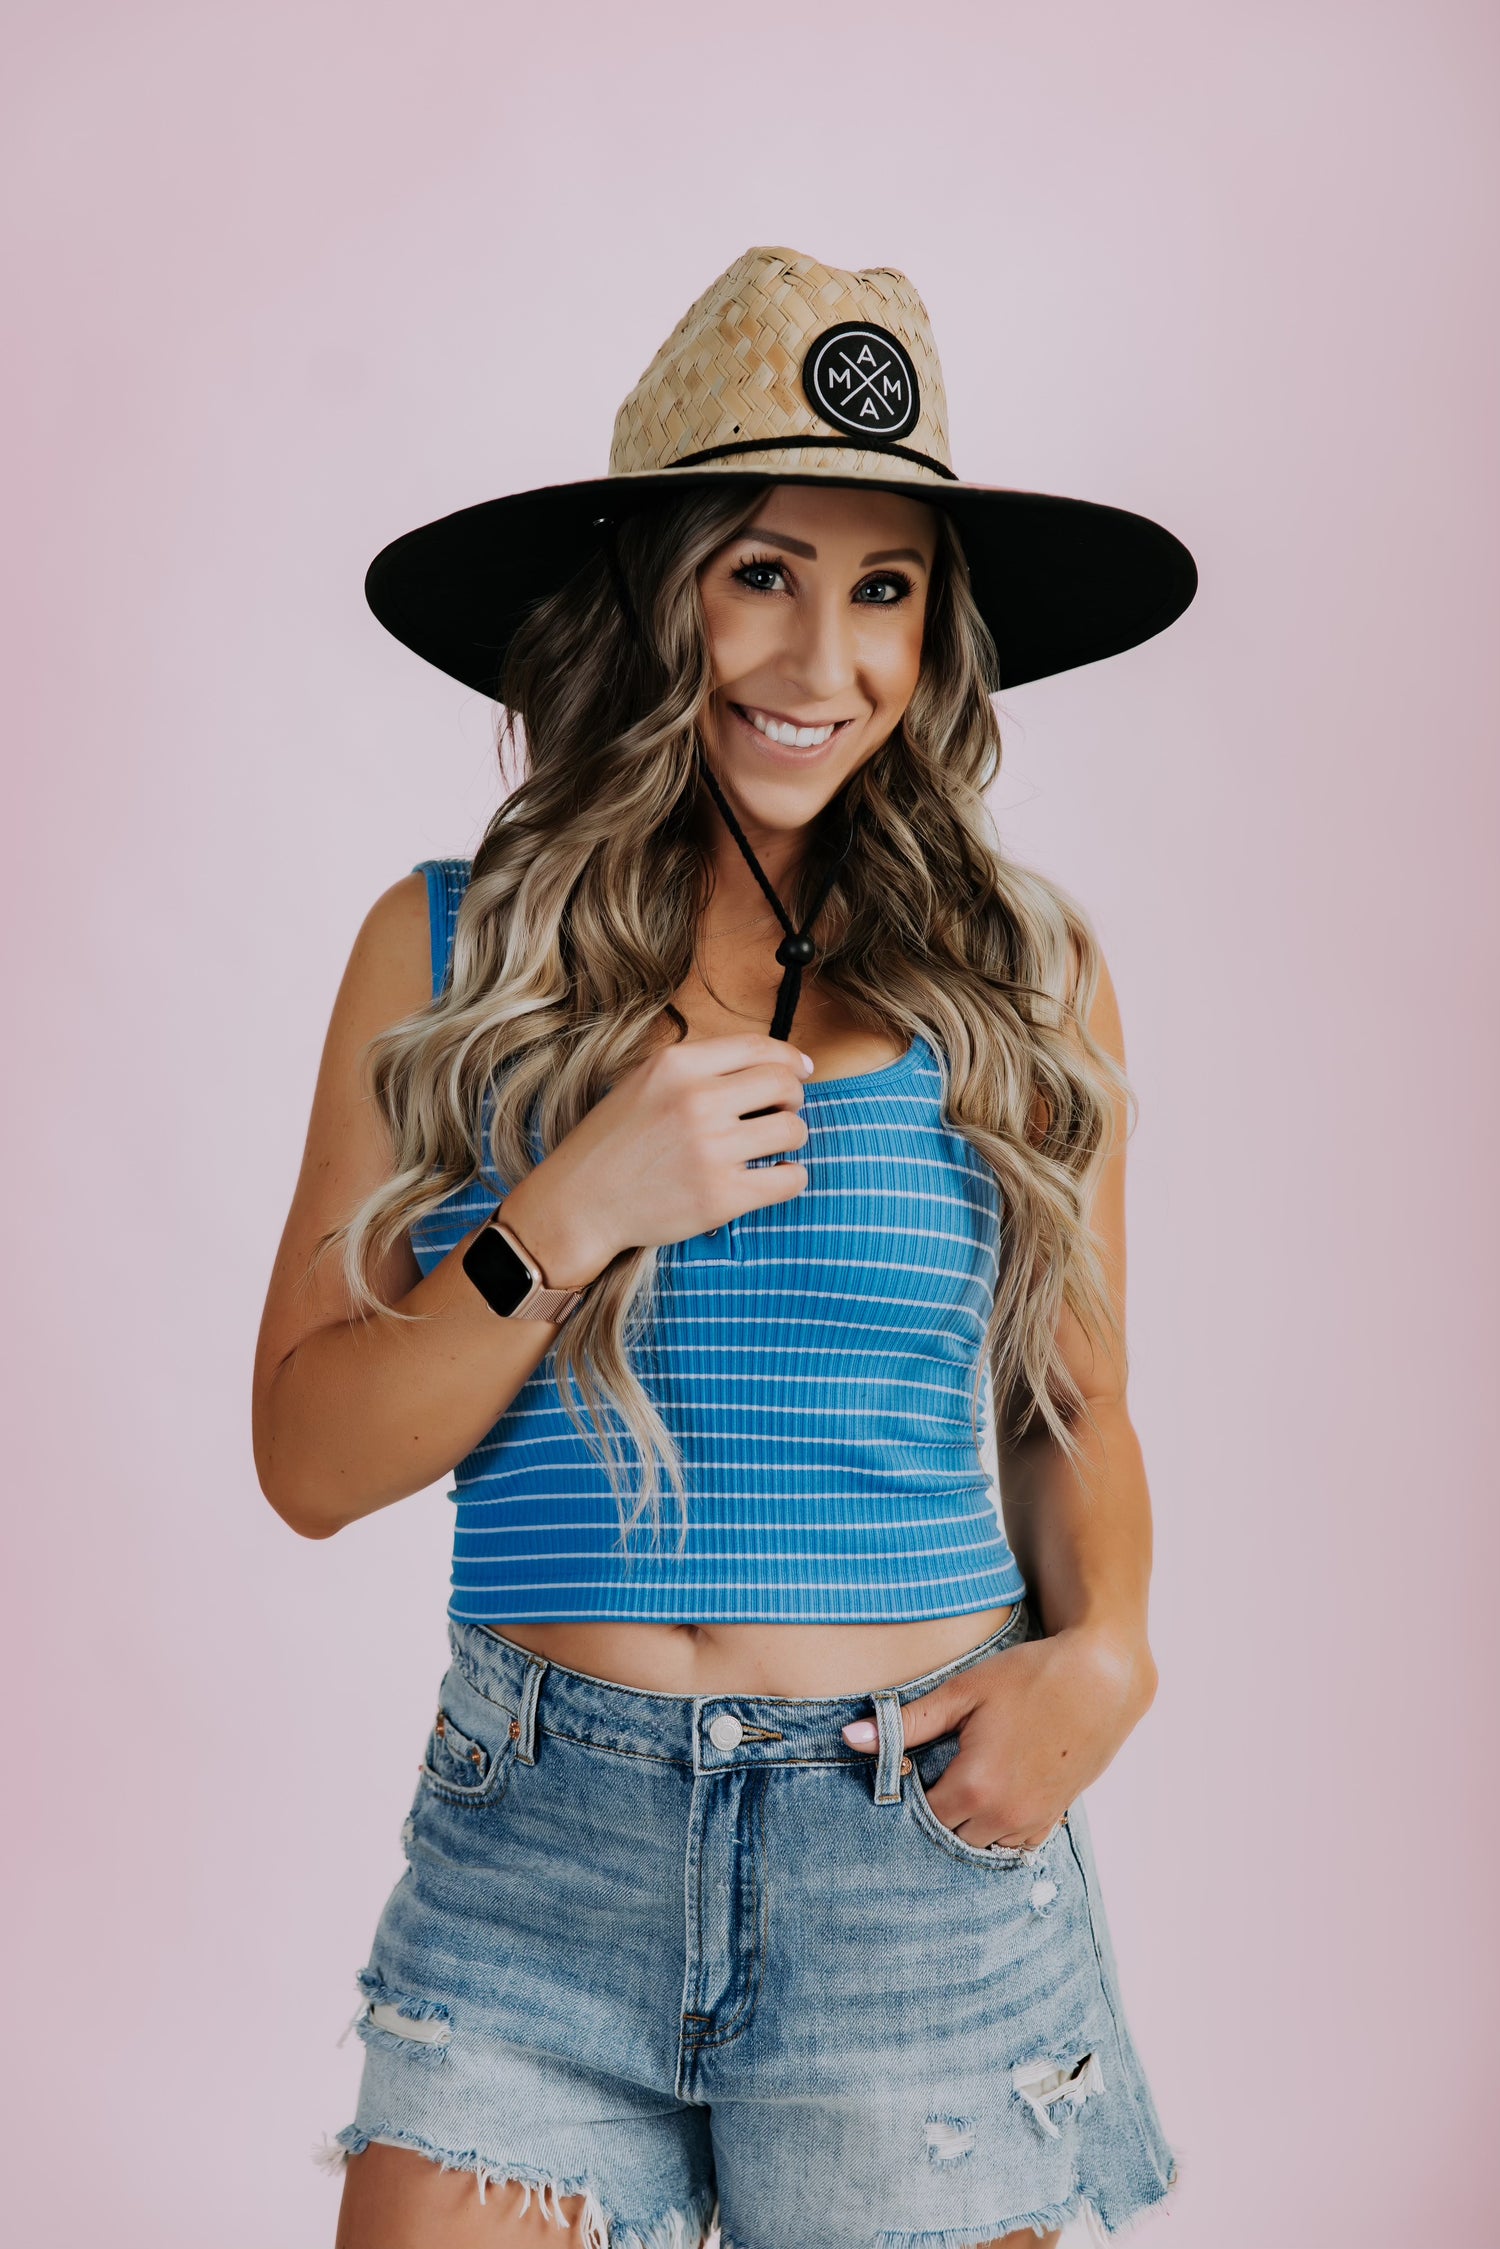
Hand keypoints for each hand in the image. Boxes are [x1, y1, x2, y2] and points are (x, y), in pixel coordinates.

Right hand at [500, 1034, 814, 1288]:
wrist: (580, 1203)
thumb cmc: (614, 1142)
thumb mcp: (645, 1082)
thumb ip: (699, 1068)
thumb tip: (772, 1064)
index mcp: (677, 1065)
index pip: (760, 1047)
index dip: (791, 1058)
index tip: (801, 1070)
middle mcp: (697, 1101)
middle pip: (784, 1085)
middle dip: (792, 1098)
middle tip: (779, 1114)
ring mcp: (711, 1150)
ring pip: (793, 1130)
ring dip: (790, 1138)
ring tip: (769, 1148)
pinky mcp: (722, 1196)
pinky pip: (790, 1179)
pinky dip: (790, 1177)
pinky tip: (772, 1176)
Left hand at [842, 1627, 1156, 1850]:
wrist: (1103, 1678)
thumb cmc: (1031, 1676)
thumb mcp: (964, 1691)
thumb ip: (907, 1722)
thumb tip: (851, 1738)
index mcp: (974, 1786)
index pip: (919, 1817)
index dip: (905, 1798)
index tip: (903, 1774)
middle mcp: (1004, 1814)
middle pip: (948, 1838)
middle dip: (933, 1817)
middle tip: (928, 1780)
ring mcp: (1033, 1820)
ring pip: (981, 1847)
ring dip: (965, 1827)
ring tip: (957, 1791)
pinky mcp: (1055, 1815)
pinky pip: (1015, 1844)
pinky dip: (997, 1832)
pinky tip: (990, 1801)